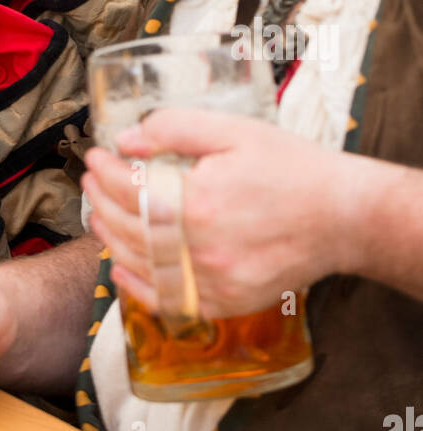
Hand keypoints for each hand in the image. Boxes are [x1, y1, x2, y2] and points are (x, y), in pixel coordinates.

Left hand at [82, 108, 354, 318]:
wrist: (341, 216)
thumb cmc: (290, 167)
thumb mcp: (232, 131)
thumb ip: (173, 129)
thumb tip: (125, 141)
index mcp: (197, 201)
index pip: (130, 189)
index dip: (105, 171)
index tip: (95, 155)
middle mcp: (199, 248)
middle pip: (130, 227)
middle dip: (102, 201)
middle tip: (90, 180)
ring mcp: (212, 281)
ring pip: (142, 265)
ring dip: (111, 238)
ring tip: (98, 214)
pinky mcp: (227, 301)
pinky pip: (170, 300)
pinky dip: (139, 287)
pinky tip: (121, 268)